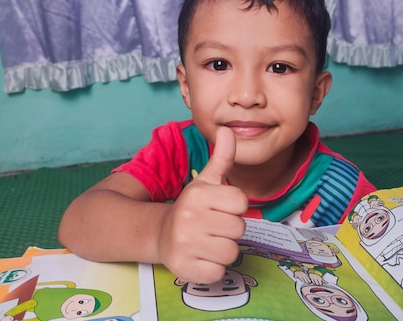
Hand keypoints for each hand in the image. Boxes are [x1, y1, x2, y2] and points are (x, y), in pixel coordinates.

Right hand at [157, 127, 248, 282]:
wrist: (162, 235)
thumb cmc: (193, 207)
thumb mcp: (206, 181)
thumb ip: (222, 157)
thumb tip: (228, 129)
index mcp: (198, 194)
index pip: (241, 202)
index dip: (235, 207)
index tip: (220, 207)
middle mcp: (190, 218)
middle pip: (239, 228)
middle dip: (230, 229)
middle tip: (213, 226)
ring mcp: (186, 245)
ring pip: (232, 252)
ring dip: (223, 249)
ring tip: (208, 242)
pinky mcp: (185, 269)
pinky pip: (219, 272)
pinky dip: (214, 268)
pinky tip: (201, 257)